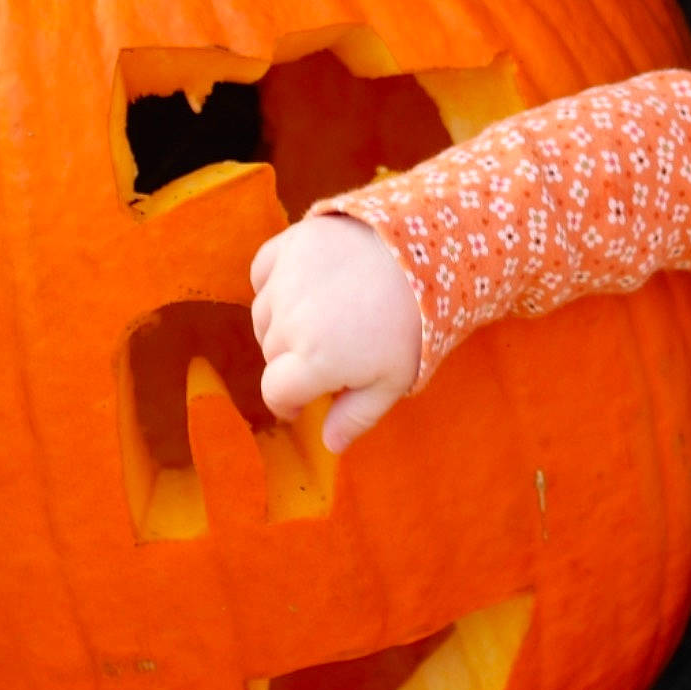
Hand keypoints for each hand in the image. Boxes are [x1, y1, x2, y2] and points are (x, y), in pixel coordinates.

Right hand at [249, 214, 421, 452]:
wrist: (427, 253)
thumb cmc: (413, 323)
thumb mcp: (394, 380)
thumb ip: (356, 416)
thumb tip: (329, 445)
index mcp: (314, 362)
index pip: (275, 392)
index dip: (289, 403)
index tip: (304, 402)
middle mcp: (290, 322)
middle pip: (272, 354)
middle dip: (294, 361)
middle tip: (334, 351)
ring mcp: (286, 280)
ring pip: (264, 316)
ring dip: (284, 323)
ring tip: (325, 318)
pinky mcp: (289, 244)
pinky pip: (263, 274)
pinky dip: (276, 284)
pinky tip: (306, 287)